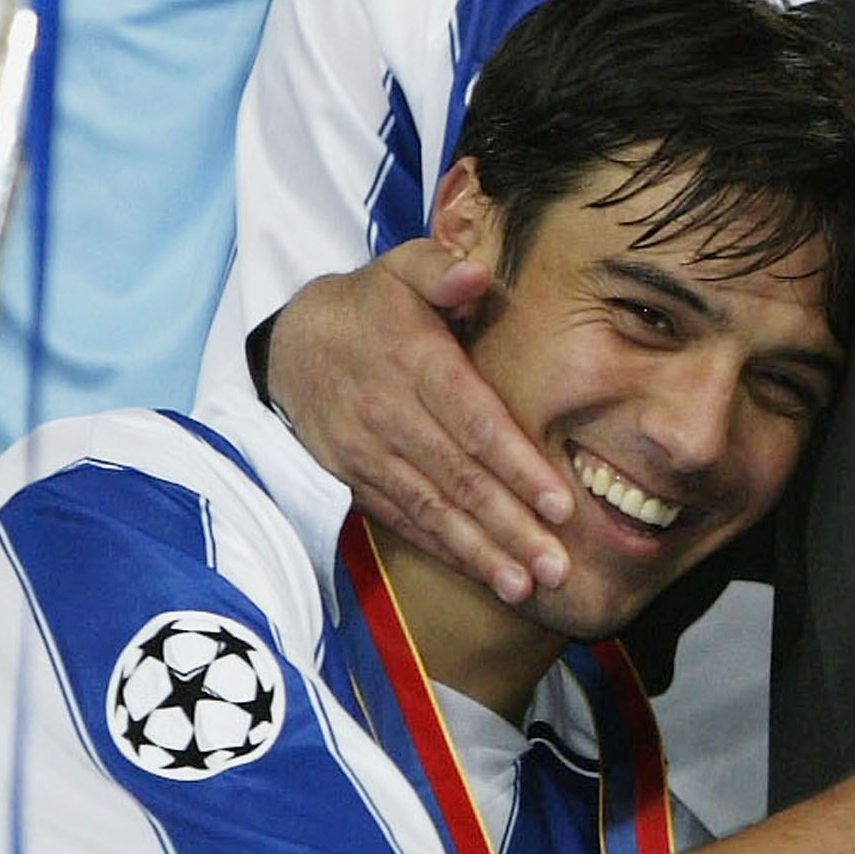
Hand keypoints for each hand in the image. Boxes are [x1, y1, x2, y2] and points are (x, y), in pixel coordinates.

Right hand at [264, 242, 573, 602]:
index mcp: (413, 362)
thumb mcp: (401, 267)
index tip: (560, 503)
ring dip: (480, 552)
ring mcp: (368, 454)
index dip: (516, 465)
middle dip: (510, 526)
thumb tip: (477, 273)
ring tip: (525, 586)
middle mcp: (389, 414)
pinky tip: (483, 574)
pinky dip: (444, 550)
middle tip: (556, 567)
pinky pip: (404, 520)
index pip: (472, 422)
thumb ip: (441, 268)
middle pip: (457, 478)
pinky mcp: (355, 479)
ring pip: (431, 510)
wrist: (294, 343)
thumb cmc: (372, 305)